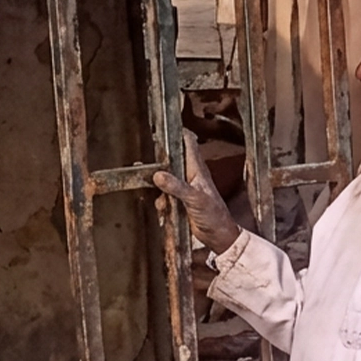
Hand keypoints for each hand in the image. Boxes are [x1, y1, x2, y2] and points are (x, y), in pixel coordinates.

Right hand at [153, 130, 243, 256]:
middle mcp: (191, 175)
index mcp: (198, 169)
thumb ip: (177, 187)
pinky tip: (161, 207)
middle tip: (144, 157)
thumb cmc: (214, 215)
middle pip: (173, 160)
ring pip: (166, 179)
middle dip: (159, 158)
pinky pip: (165, 196)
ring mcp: (185, 188)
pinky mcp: (180, 202)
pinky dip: (160, 200)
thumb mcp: (195, 199)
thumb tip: (158, 174)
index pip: (189, 144)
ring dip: (156, 183)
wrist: (218, 235)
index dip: (178, 132)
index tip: (164, 125)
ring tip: (142, 178)